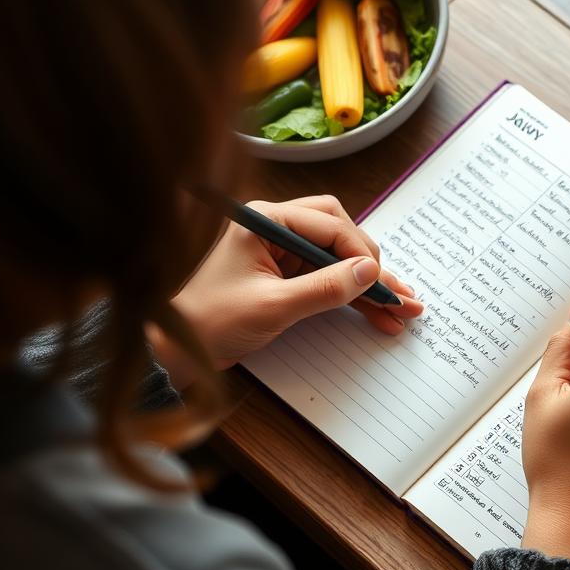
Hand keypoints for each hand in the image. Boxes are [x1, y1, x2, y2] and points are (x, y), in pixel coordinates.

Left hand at [149, 195, 422, 387]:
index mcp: (265, 220)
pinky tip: (374, 312)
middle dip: (371, 265)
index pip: (331, 226)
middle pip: (339, 233)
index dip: (363, 256)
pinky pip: (324, 277)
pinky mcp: (280, 275)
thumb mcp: (272, 307)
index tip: (383, 287)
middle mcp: (273, 227)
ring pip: (336, 256)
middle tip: (397, 296)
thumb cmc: (207, 321)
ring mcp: (277, 251)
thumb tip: (370, 272)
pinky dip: (349, 295)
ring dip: (366, 282)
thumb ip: (324, 288)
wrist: (170, 349)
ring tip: (399, 308)